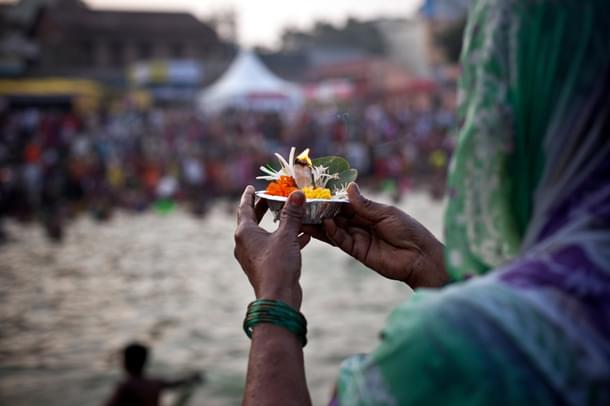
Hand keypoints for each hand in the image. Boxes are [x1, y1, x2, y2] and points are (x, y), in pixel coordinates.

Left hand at [234, 186, 310, 309]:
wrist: (278, 298)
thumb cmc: (278, 264)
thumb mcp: (287, 235)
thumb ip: (292, 214)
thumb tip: (297, 194)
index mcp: (245, 233)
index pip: (244, 208)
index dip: (249, 196)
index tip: (251, 187)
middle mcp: (245, 243)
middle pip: (252, 220)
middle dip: (264, 209)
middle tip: (272, 198)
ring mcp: (254, 256)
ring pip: (265, 234)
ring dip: (278, 224)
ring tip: (292, 215)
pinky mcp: (264, 266)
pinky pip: (274, 247)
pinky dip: (285, 239)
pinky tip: (304, 236)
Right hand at [304, 183, 447, 287]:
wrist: (419, 257)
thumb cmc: (409, 231)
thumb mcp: (386, 213)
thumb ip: (365, 205)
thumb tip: (349, 187)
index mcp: (369, 212)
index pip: (345, 204)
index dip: (331, 198)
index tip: (315, 192)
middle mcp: (360, 224)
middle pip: (336, 216)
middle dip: (321, 211)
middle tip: (302, 205)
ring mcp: (358, 238)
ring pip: (335, 229)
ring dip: (321, 223)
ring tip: (305, 216)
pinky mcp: (358, 252)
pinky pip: (342, 241)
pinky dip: (333, 233)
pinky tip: (325, 224)